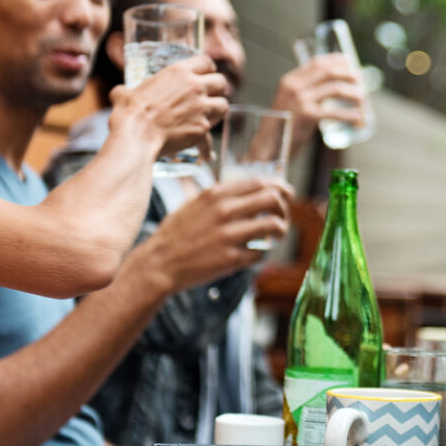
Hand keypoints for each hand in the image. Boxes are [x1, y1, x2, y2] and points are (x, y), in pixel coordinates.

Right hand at [109, 56, 228, 158]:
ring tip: (209, 117)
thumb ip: (127, 90)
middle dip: (218, 88)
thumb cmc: (129, 113)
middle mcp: (195, 87)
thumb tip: (120, 93)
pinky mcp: (202, 129)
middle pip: (221, 82)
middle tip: (210, 95)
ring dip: (218, 111)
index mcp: (178, 73)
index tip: (207, 73)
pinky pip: (211, 139)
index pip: (205, 61)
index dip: (208, 67)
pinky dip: (207, 147)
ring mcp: (201, 108)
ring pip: (224, 106)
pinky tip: (205, 155)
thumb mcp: (124, 94)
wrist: (136, 136)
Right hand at [133, 178, 293, 294]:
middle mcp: (225, 210)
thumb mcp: (195, 204)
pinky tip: (253, 254)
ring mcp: (229, 234)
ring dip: (281, 230)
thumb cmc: (177, 234)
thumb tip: (250, 192)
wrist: (158, 263)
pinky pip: (261, 252)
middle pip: (273, 199)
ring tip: (275, 236)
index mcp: (216, 193)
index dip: (280, 187)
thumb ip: (221, 196)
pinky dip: (262, 253)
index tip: (287, 194)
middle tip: (282, 218)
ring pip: (274, 224)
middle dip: (285, 208)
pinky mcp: (231, 258)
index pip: (260, 182)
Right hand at [272, 55, 367, 154]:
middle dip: (349, 75)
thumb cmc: (282, 129)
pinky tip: (359, 120)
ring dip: (354, 94)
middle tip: (361, 82)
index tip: (351, 64)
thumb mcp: (290, 104)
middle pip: (329, 71)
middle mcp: (294, 86)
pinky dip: (351, 115)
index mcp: (290, 81)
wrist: (267, 150)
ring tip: (363, 101)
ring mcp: (300, 100)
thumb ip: (306, 94)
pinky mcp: (307, 116)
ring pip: (336, 88)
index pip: (317, 62)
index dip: (337, 61)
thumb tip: (333, 88)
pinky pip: (335, 112)